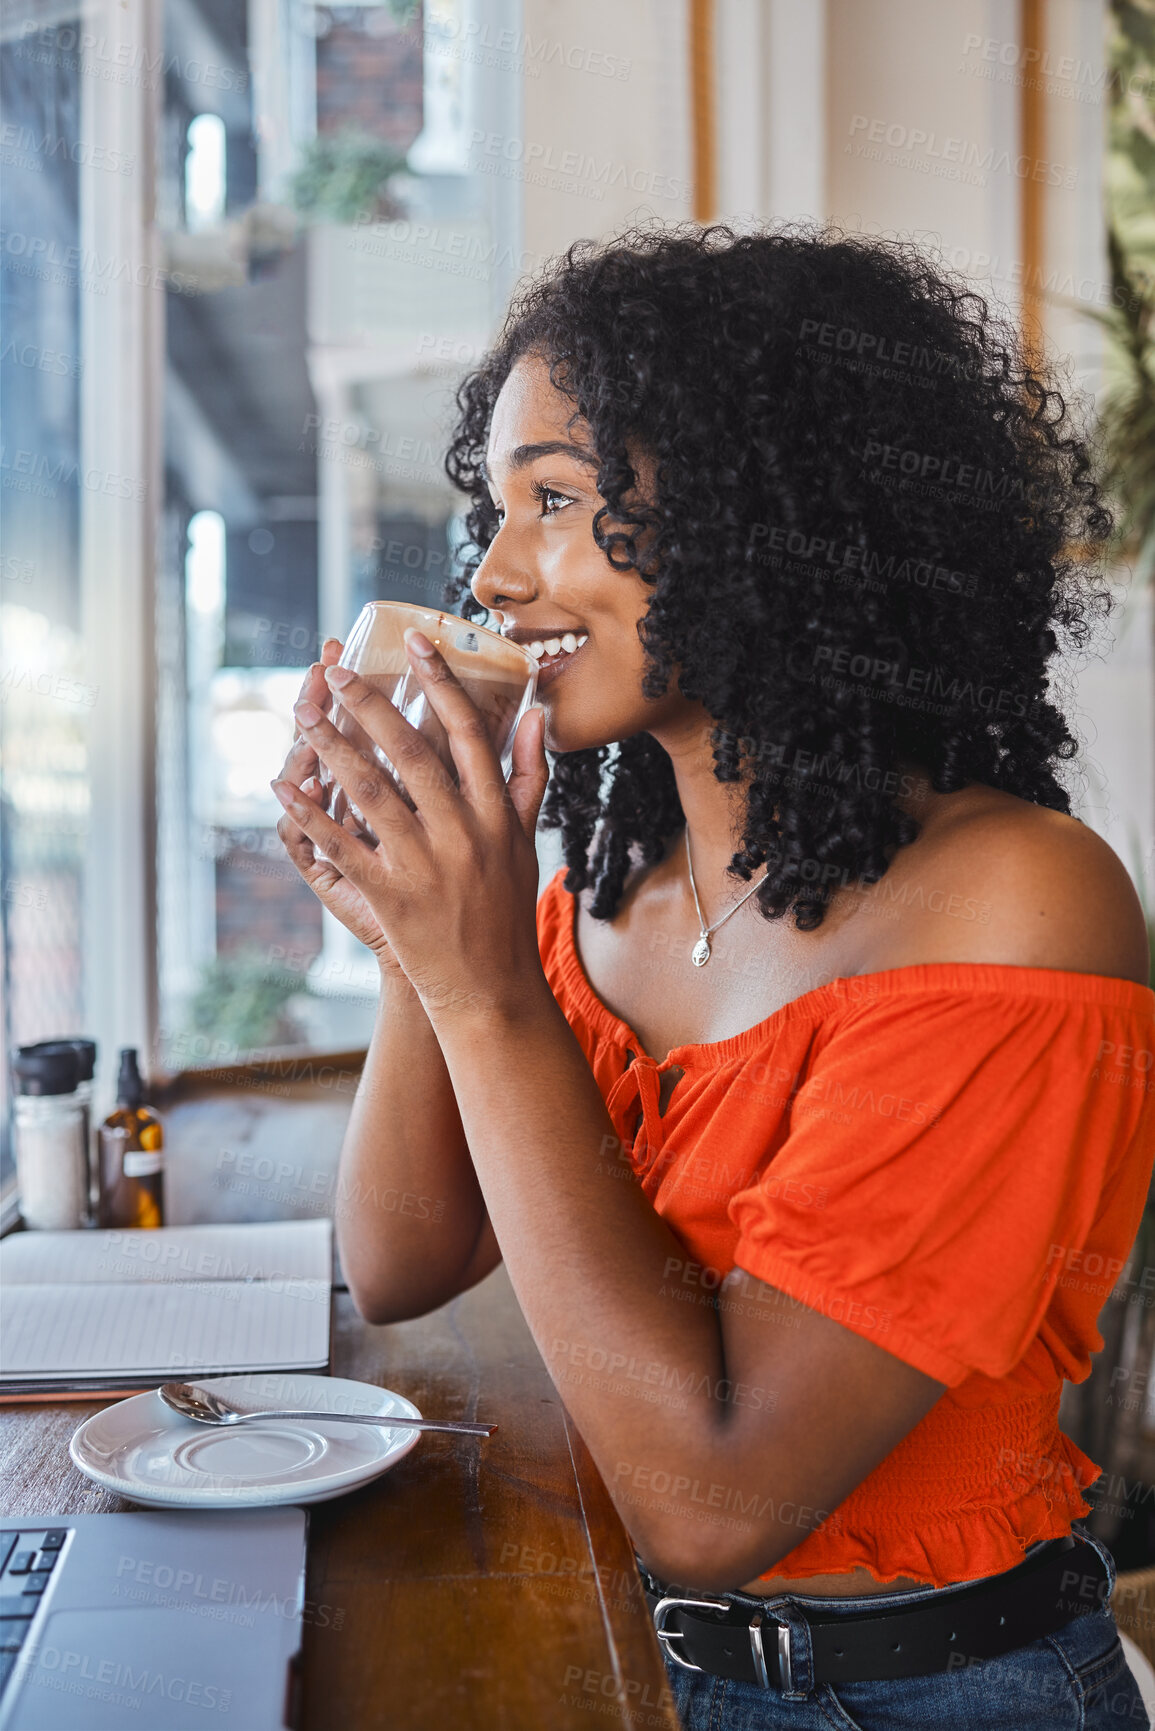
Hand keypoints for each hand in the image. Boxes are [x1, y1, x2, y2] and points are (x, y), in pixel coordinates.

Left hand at [271, 629, 548, 1018]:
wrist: (491, 989)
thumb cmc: (506, 910)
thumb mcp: (525, 839)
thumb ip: (529, 774)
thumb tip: (536, 713)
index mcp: (496, 813)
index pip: (467, 732)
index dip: (441, 682)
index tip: (415, 641)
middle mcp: (463, 833)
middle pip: (410, 753)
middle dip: (369, 705)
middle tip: (336, 670)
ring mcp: (426, 865)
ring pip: (370, 793)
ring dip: (331, 749)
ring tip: (302, 713)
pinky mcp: (391, 897)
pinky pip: (343, 846)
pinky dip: (311, 814)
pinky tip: (284, 786)